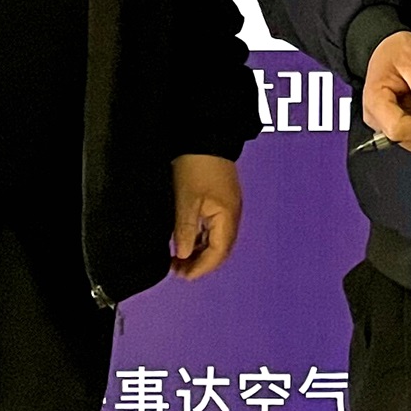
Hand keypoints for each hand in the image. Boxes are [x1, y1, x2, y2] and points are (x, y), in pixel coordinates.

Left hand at [168, 155, 241, 279]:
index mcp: (227, 217)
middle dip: (201, 263)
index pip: (217, 254)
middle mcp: (232, 215)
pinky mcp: (222, 198)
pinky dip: (202, 237)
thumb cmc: (196, 166)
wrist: (206, 135)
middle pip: (220, 249)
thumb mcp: (186, 200)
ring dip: (201, 251)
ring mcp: (229, 206)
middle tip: (178, 270)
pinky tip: (188, 238)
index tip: (181, 275)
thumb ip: (186, 230)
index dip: (200, 268)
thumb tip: (183, 255)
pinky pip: (215, 227)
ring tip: (179, 257)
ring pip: (217, 239)